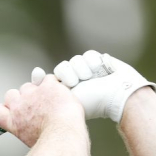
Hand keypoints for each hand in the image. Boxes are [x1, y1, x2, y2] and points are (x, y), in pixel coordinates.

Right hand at [0, 75, 84, 147]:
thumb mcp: (31, 140)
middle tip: (35, 105)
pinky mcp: (47, 86)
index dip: (3, 108)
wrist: (62, 135)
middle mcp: (19, 106)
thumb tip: (31, 128)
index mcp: (13, 122)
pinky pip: (48, 79)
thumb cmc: (51, 142)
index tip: (11, 109)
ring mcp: (32, 94)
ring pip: (30, 85)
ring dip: (37, 90)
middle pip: (11, 94)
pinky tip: (60, 95)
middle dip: (21, 97)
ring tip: (51, 102)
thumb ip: (27, 130)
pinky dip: (54, 85)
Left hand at [32, 51, 155, 122]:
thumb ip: (50, 87)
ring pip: (75, 61)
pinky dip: (93, 62)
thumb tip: (36, 72)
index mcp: (67, 92)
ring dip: (82, 70)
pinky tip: (99, 70)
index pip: (52, 78)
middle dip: (69, 75)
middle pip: (63, 68)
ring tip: (90, 78)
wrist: (119, 95)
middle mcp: (76, 80)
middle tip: (76, 83)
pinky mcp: (98, 61)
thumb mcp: (67, 98)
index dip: (52, 77)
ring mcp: (87, 71)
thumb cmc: (93, 101)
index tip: (46, 77)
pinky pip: (88, 54)